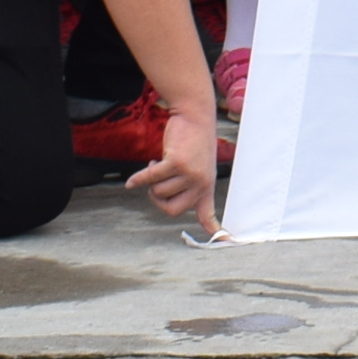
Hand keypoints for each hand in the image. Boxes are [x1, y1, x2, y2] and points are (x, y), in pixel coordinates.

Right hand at [129, 112, 221, 236]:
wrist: (195, 115)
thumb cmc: (193, 142)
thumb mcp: (197, 166)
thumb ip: (186, 184)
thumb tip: (160, 197)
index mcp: (206, 188)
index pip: (209, 215)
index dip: (214, 232)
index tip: (225, 243)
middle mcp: (200, 184)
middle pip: (172, 210)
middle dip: (158, 201)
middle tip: (156, 186)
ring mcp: (190, 174)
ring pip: (159, 192)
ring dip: (152, 181)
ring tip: (157, 165)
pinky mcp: (177, 162)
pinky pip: (151, 178)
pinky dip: (138, 179)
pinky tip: (132, 181)